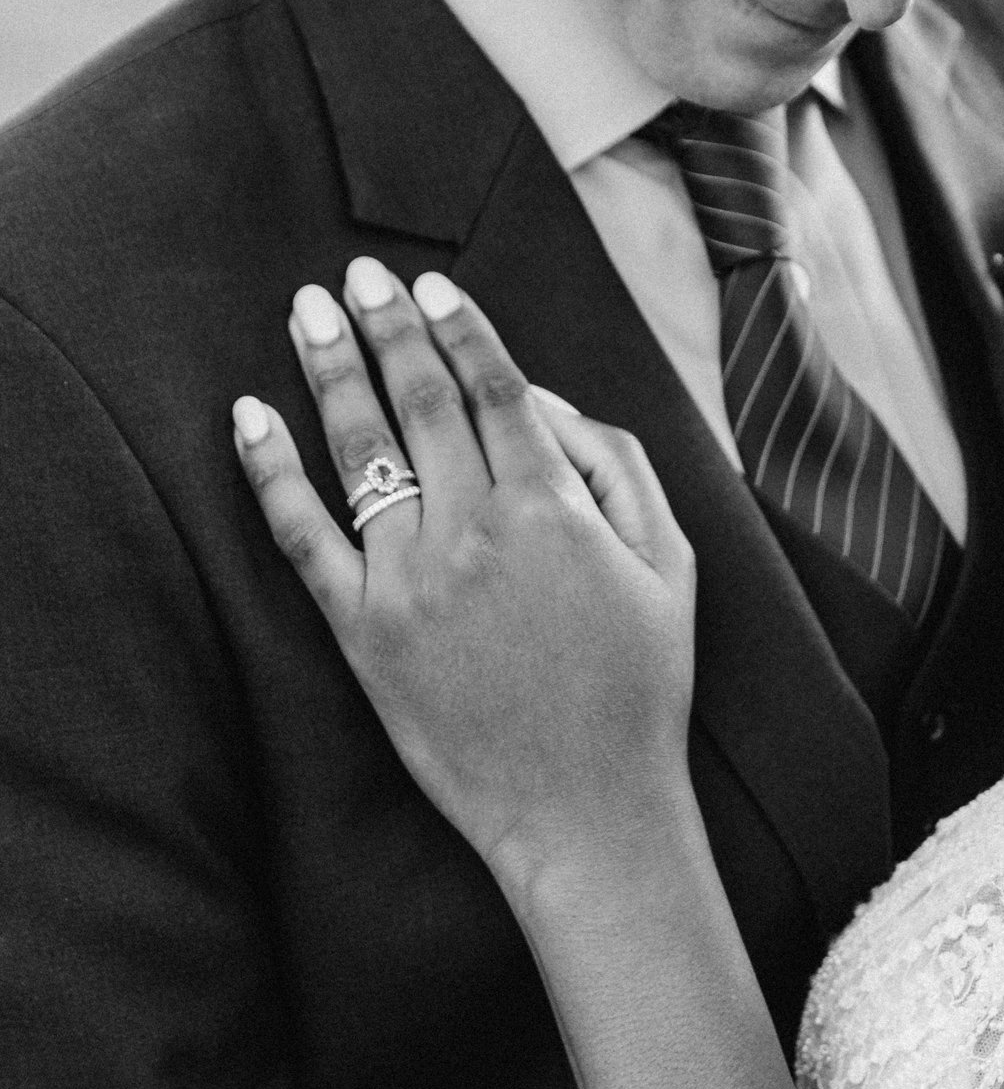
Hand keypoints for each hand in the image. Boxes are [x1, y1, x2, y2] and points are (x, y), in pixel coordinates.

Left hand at [233, 261, 695, 900]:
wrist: (587, 812)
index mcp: (552, 509)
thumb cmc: (640, 688)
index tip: (433, 286)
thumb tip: (543, 401)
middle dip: (388, 328)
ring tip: (309, 312)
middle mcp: (473, 533)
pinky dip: (268, 471)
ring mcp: (409, 582)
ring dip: (331, 371)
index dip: (460, 329)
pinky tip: (248, 416)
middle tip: (360, 276)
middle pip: (420, 402)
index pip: (494, 389)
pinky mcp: (362, 633)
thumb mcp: (671, 565)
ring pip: (360, 452)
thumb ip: (615, 466)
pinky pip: (301, 537)